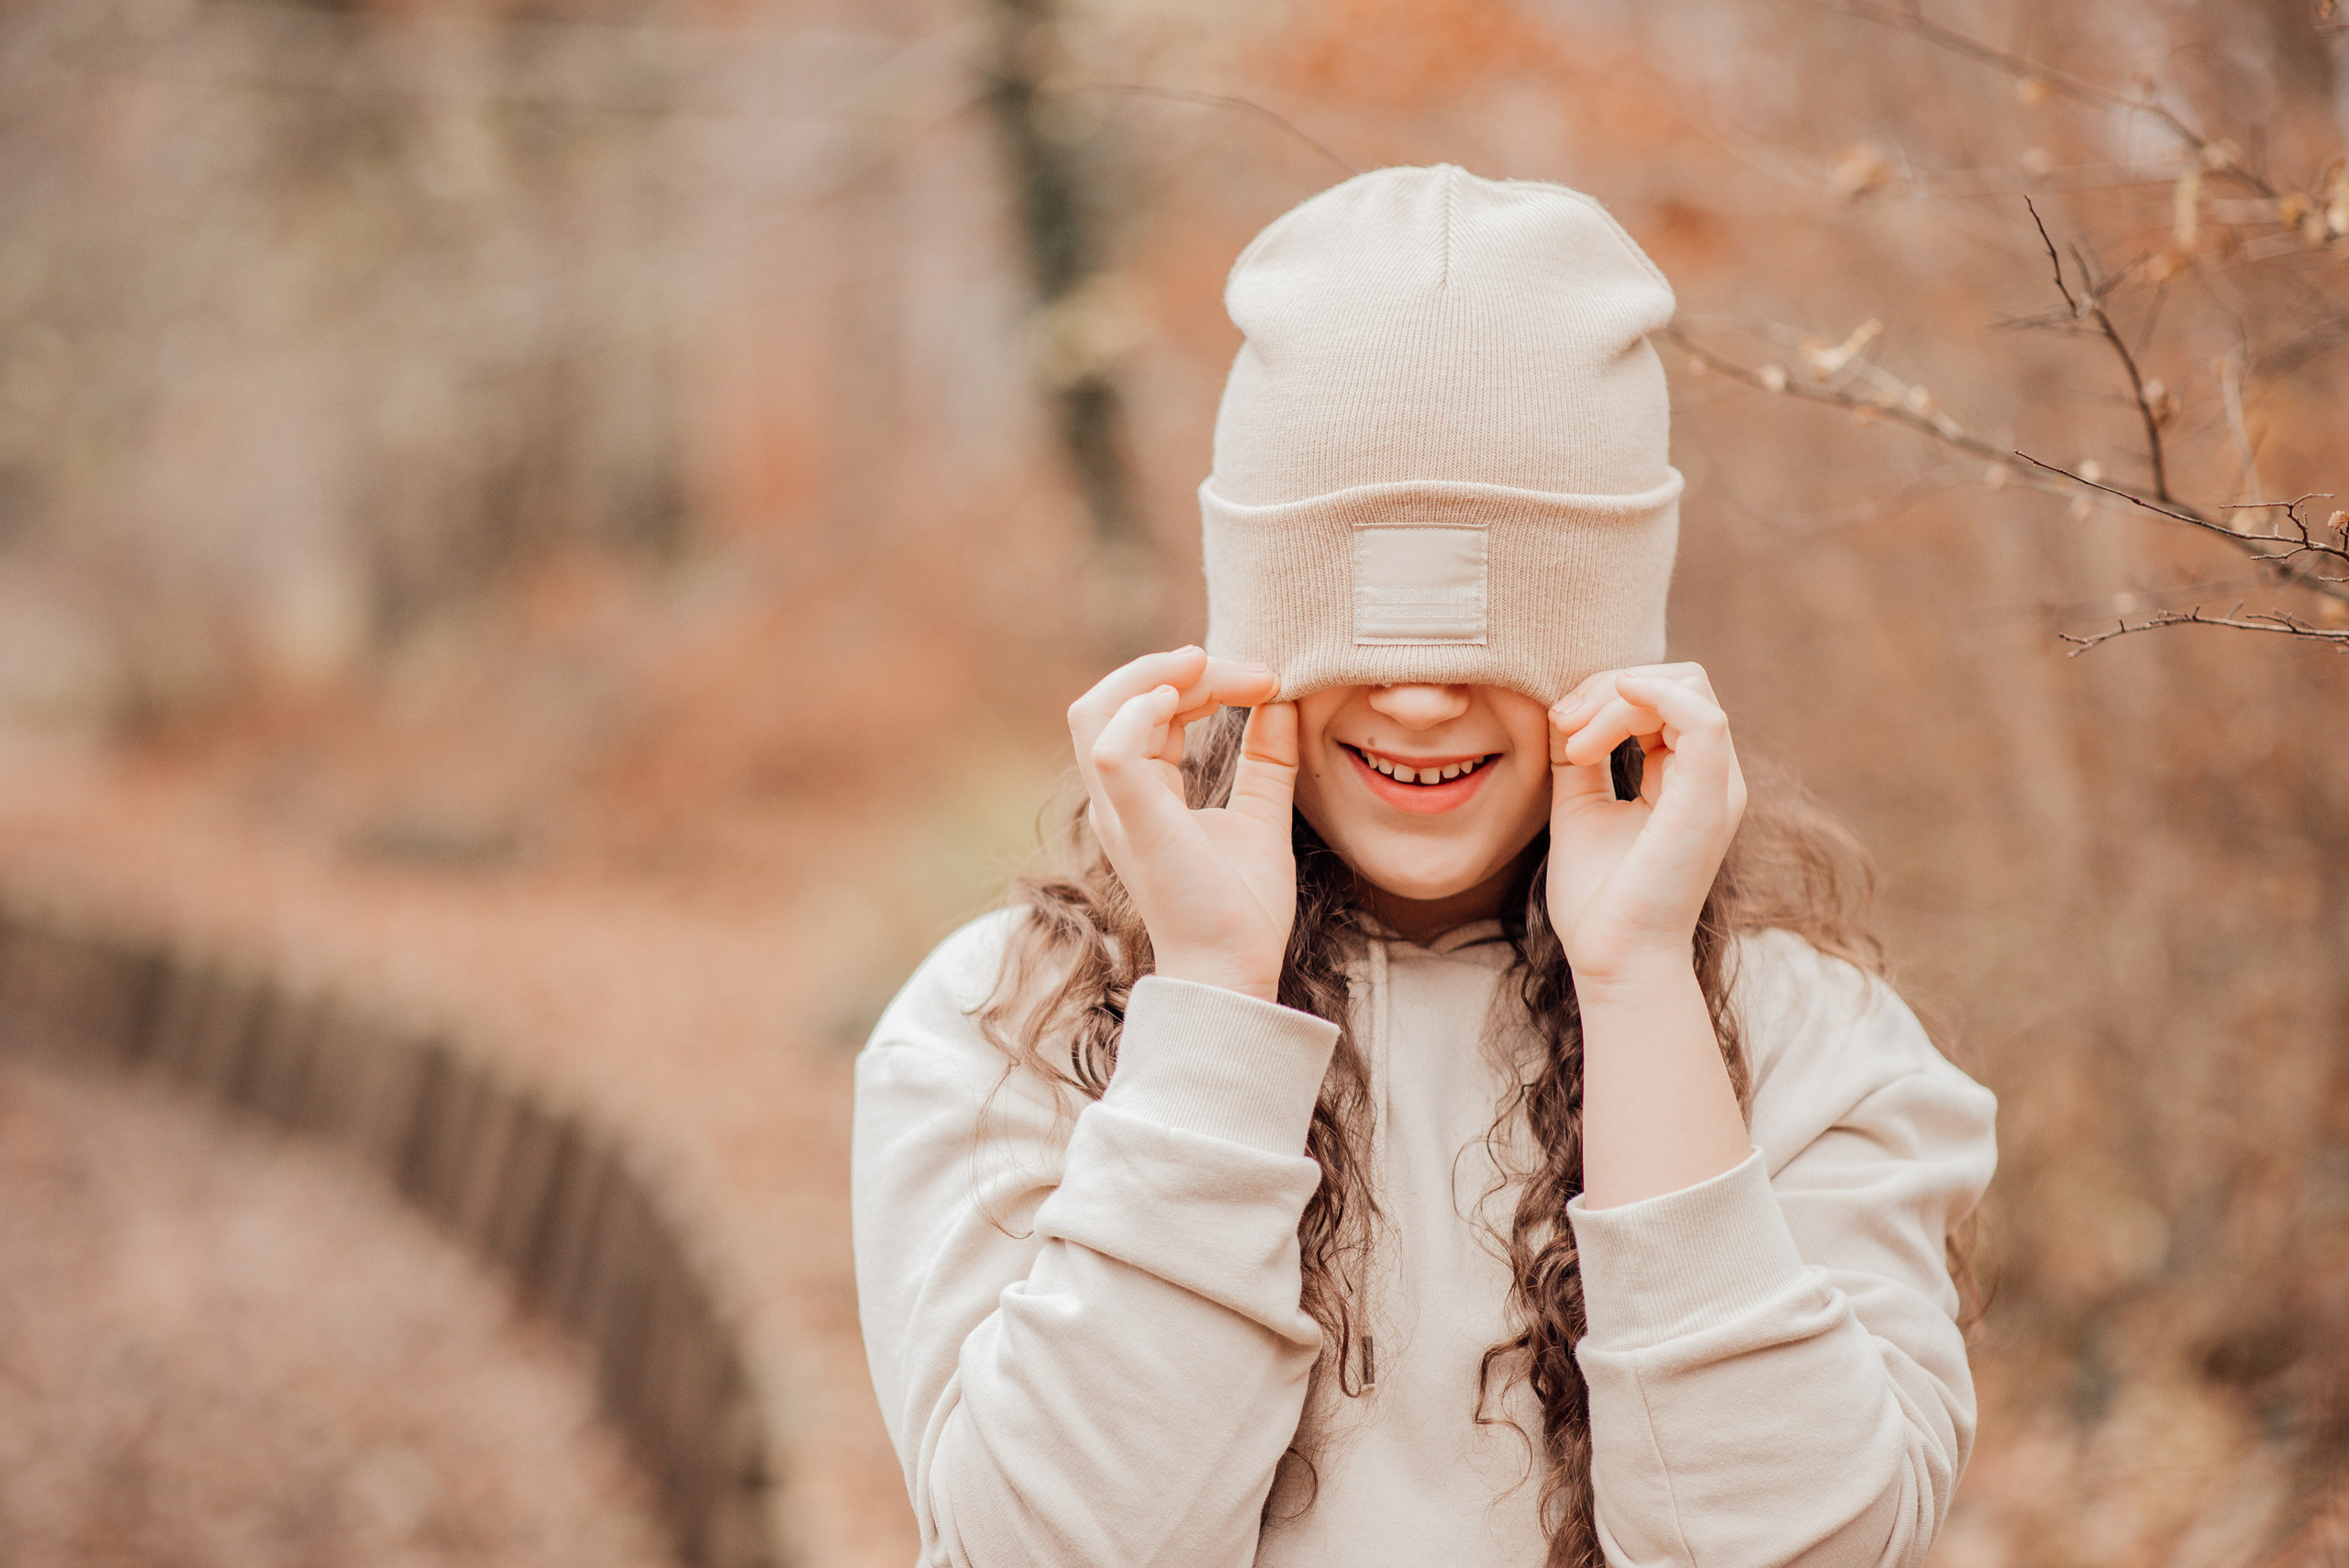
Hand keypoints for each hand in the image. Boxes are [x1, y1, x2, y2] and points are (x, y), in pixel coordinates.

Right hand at [1069, 647, 1295, 1002]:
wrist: (1235, 971)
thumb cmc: (1240, 909)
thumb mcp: (1262, 818)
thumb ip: (1267, 761)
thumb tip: (1284, 701)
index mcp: (1142, 793)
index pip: (1150, 710)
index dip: (1201, 680)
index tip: (1267, 680)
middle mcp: (1119, 797)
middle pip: (1112, 698)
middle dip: (1175, 667)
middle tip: (1248, 669)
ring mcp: (1120, 810)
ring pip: (1095, 712)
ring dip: (1150, 675)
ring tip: (1205, 666)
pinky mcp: (1134, 823)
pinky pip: (1110, 750)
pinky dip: (1141, 712)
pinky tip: (1183, 701)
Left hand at [1544, 664, 1746, 987]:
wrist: (1613, 958)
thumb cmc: (1597, 898)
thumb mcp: (1579, 806)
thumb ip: (1578, 756)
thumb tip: (1560, 706)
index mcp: (1684, 776)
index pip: (1661, 697)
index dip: (1604, 694)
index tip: (1555, 725)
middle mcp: (1711, 775)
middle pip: (1678, 680)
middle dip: (1609, 686)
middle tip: (1561, 725)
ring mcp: (1717, 785)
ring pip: (1687, 686)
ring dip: (1616, 698)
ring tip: (1575, 742)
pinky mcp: (1711, 798)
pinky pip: (1702, 717)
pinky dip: (1650, 699)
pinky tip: (1597, 723)